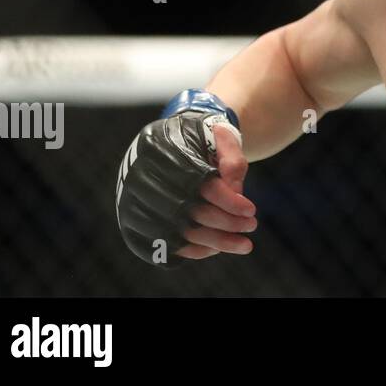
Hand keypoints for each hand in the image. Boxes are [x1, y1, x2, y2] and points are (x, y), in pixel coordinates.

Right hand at [115, 91, 255, 266]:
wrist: (171, 139)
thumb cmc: (200, 138)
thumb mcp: (220, 136)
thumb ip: (232, 159)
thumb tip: (236, 192)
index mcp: (161, 149)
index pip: (198, 184)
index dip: (227, 200)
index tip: (251, 211)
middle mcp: (140, 177)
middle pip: (188, 211)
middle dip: (225, 223)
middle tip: (252, 226)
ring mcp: (133, 202)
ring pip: (178, 233)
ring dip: (215, 242)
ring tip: (244, 244)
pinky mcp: (134, 221)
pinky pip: (165, 244)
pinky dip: (195, 249)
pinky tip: (218, 247)